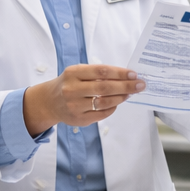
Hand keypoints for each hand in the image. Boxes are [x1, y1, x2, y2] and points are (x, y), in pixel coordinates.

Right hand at [23, 64, 143, 135]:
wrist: (49, 102)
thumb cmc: (69, 83)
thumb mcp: (78, 73)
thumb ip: (97, 73)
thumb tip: (126, 76)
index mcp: (73, 73)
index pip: (101, 71)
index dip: (120, 73)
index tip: (134, 74)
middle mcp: (72, 89)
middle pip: (104, 88)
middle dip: (126, 86)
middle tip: (140, 85)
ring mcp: (74, 106)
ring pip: (104, 102)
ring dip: (121, 98)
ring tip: (130, 94)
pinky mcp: (78, 119)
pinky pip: (101, 114)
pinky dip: (112, 108)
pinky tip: (117, 103)